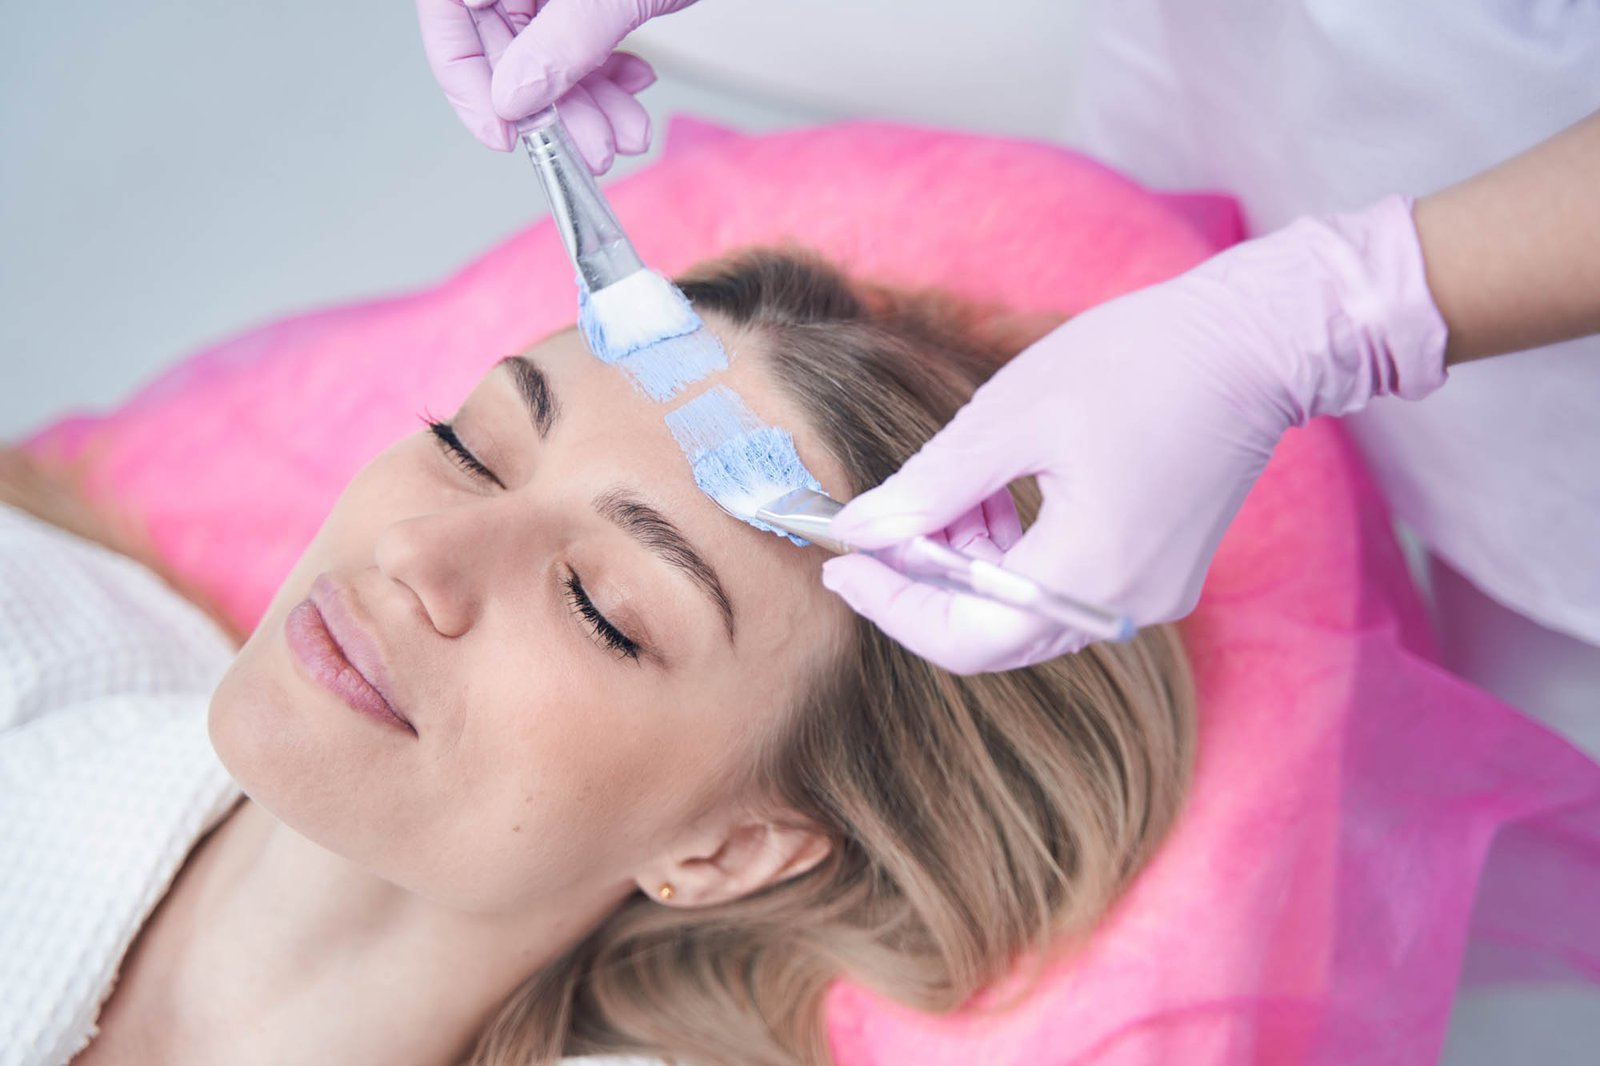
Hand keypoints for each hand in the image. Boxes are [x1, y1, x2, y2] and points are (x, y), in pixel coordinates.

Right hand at [416, 0, 697, 169]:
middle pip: (503, 45)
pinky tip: (634, 87)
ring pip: (545, 53)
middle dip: (553, 106)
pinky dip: (607, 73)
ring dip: (586, 103)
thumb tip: (514, 97)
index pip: (448, 19)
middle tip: (591, 148)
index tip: (506, 136)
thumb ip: (562, 40)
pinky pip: (579, 39)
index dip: (468, 84)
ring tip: (625, 133)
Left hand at [822, 195, 1448, 673]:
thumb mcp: (1010, 417)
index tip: (840, 564)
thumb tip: (857, 531)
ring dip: (969, 566)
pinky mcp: (1160, 575)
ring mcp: (1150, 597)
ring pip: (1025, 614)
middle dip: (926, 585)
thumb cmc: (1141, 361)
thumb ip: (928, 488)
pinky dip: (1015, 557)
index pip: (963, 637)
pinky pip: (1063, 590)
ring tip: (948, 491)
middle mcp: (1123, 605)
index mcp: (1087, 570)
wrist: (1257, 341)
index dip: (892, 607)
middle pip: (993, 635)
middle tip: (880, 530)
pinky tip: (994, 497)